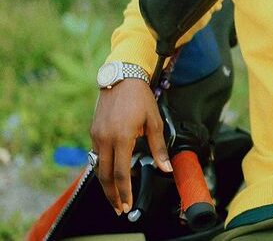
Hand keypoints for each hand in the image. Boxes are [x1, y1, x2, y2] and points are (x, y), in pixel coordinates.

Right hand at [90, 79, 172, 214]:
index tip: (127, 205)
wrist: (121, 77)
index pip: (121, 173)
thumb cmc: (140, 98)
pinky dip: (104, 167)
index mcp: (121, 137)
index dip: (124, 192)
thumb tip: (166, 168)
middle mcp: (105, 139)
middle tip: (119, 208)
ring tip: (115, 196)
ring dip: (106, 183)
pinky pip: (97, 154)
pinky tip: (112, 173)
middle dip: (112, 194)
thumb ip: (159, 147)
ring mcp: (96, 135)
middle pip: (105, 175)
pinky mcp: (93, 131)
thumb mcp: (154, 122)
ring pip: (98, 166)